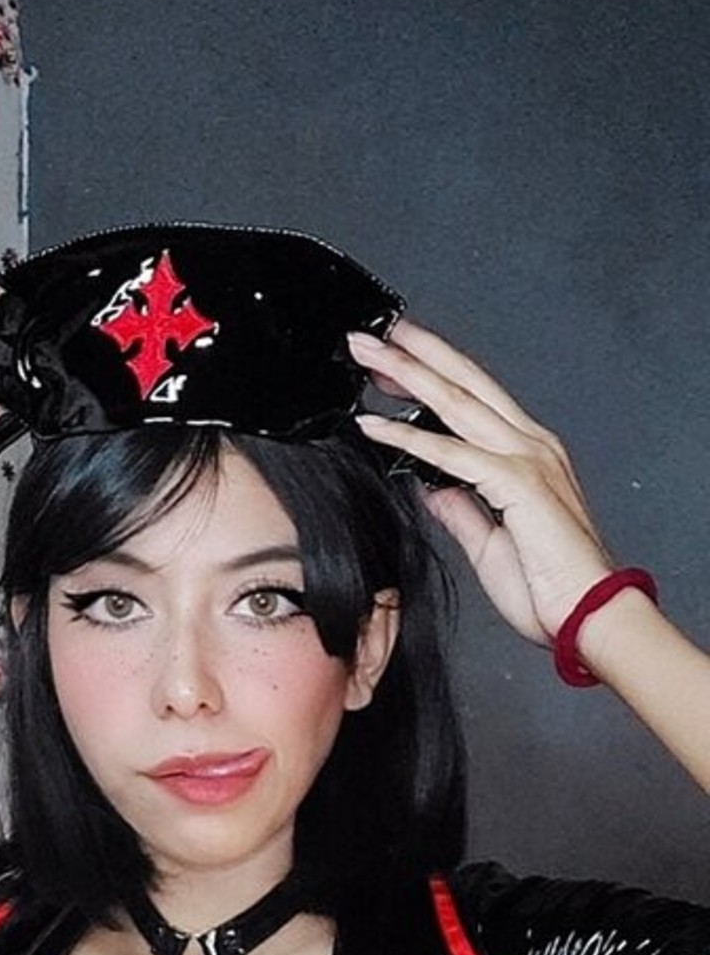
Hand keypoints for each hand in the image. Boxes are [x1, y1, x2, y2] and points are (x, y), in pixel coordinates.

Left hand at [349, 321, 614, 644]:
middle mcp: (530, 446)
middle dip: (414, 354)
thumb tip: (432, 488)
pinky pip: (452, 452)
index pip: (473, 400)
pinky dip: (410, 436)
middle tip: (369, 338)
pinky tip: (375, 425)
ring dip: (407, 374)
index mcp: (528, 456)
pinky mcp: (518, 482)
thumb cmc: (550, 590)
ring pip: (457, 401)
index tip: (393, 362)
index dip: (432, 375)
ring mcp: (527, 459)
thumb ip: (461, 511)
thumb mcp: (489, 545)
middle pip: (464, 383)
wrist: (587, 616)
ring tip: (367, 355)